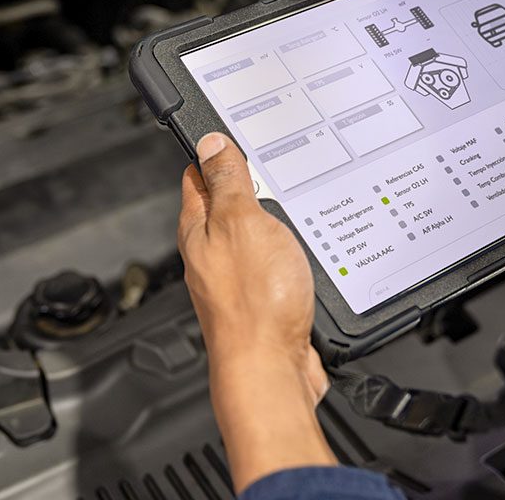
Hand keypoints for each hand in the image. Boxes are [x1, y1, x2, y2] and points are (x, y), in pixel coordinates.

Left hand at [179, 133, 334, 491]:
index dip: (214, 151)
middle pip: (227, 205)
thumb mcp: (241, 223)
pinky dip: (289, 248)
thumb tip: (212, 144)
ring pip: (254, 234)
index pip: (198, 176)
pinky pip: (275, 262)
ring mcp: (238, 278)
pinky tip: (306, 245)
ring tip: (293, 198)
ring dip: (273, 217)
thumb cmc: (253, 303)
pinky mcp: (264, 300)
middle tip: (271, 162)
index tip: (232, 134)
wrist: (272, 370)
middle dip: (248, 183)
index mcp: (198, 228)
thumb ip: (228, 184)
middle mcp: (213, 253)